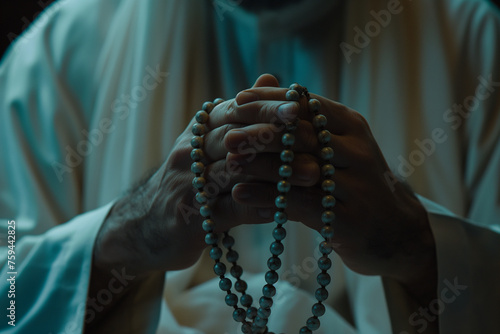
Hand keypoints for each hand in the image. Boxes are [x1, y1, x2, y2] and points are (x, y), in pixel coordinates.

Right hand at [92, 74, 306, 275]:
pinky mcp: (190, 219)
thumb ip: (238, 114)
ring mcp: (188, 186)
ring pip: (235, 172)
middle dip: (275, 136)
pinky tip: (284, 207)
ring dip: (276, 174)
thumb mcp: (207, 144)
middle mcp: (190, 153)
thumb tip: (270, 78)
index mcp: (198, 132)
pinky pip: (229, 210)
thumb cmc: (187, 181)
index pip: (233, 111)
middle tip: (314, 139)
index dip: (266, 107)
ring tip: (311, 175)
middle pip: (234, 137)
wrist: (143, 225)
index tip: (299, 106)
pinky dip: (258, 206)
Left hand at [224, 75, 435, 298]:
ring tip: (229, 163)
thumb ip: (306, 120)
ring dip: (261, 166)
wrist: (395, 231)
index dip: (272, 100)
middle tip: (227, 134)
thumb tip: (267, 80)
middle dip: (262, 133)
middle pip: (304, 135)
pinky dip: (268, 199)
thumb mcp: (339, 146)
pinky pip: (301, 205)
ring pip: (301, 170)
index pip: (308, 104)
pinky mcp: (349, 220)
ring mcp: (357, 186)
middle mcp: (357, 151)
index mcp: (352, 126)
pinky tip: (240, 196)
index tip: (237, 99)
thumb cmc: (355, 183)